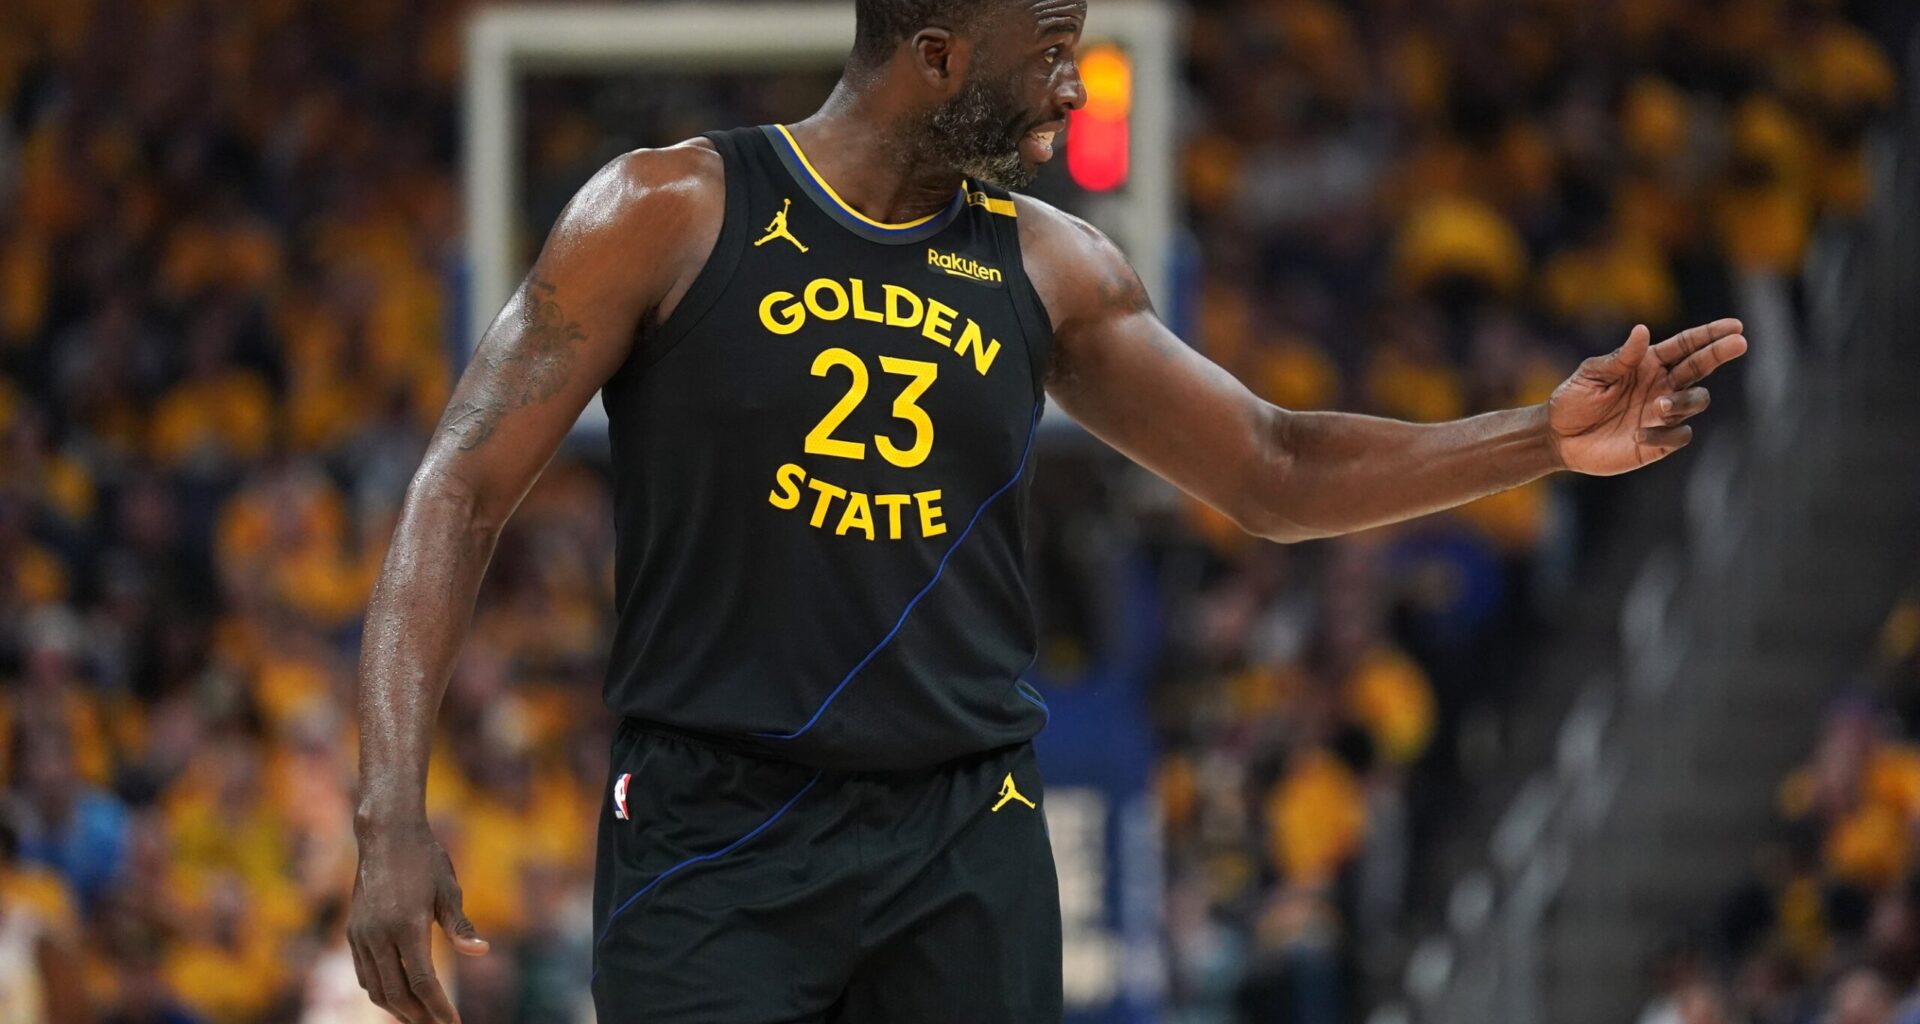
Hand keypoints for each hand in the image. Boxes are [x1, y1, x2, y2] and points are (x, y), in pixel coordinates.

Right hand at [349, 820, 489, 1023]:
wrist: (385, 834)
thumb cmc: (424, 859)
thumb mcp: (448, 889)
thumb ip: (460, 926)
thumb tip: (481, 952)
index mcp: (406, 925)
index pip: (422, 981)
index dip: (438, 1006)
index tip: (453, 1021)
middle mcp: (378, 935)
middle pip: (396, 993)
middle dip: (418, 1015)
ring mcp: (361, 935)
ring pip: (375, 988)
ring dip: (397, 1008)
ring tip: (420, 1018)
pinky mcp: (353, 932)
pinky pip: (364, 973)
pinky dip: (380, 991)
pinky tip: (396, 995)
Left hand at [1546, 319, 1748, 475]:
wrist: (1558, 438)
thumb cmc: (1573, 400)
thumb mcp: (1591, 375)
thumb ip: (1619, 358)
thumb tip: (1642, 331)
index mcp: (1648, 364)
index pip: (1686, 346)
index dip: (1710, 335)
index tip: (1735, 326)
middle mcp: (1661, 386)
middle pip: (1700, 367)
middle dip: (1719, 354)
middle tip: (1738, 343)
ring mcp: (1662, 414)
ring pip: (1696, 401)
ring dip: (1684, 400)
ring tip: (1659, 406)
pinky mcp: (1658, 442)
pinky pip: (1679, 436)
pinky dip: (1665, 435)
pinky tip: (1639, 434)